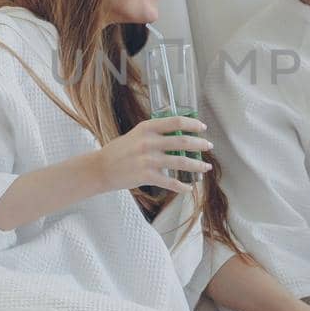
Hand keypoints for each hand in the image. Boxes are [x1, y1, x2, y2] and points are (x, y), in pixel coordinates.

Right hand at [92, 116, 212, 193]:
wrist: (100, 168)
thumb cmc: (119, 150)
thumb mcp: (136, 134)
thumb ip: (155, 133)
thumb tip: (179, 134)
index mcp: (146, 128)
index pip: (175, 122)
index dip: (192, 124)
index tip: (202, 127)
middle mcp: (148, 142)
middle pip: (182, 141)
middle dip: (199, 144)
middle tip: (209, 146)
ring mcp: (148, 159)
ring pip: (180, 161)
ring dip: (197, 165)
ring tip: (206, 167)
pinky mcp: (146, 176)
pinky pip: (170, 181)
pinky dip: (182, 186)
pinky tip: (189, 188)